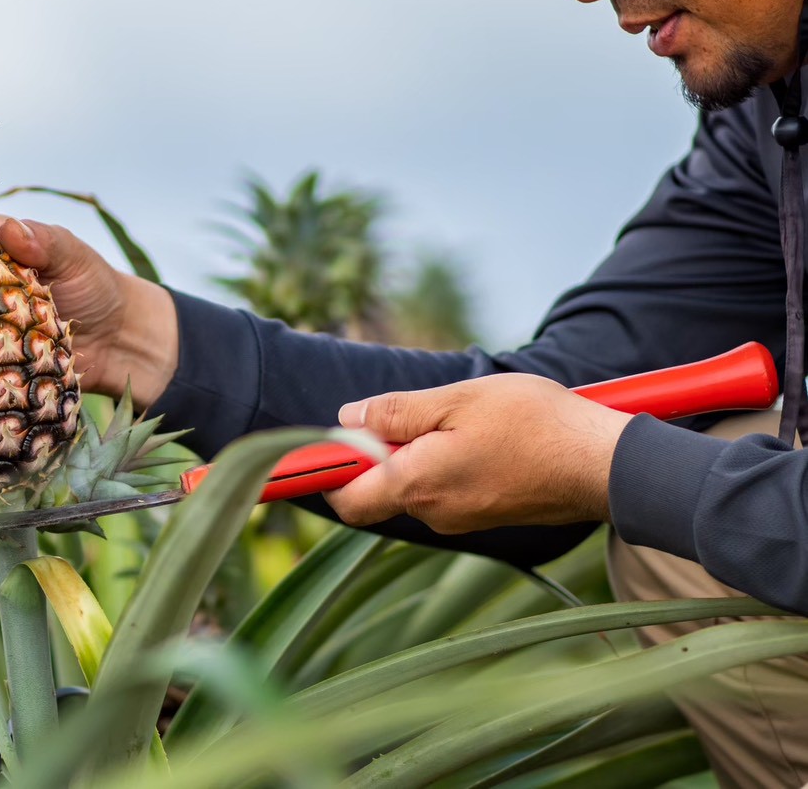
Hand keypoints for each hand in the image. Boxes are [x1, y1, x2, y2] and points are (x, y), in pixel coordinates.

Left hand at [323, 374, 632, 532]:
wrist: (605, 465)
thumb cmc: (534, 425)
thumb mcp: (455, 401)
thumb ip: (395, 413)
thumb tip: (344, 419)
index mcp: (416, 486)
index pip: (346, 498)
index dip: (324, 471)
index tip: (317, 446)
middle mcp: (433, 513)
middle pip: (378, 487)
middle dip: (378, 450)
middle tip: (411, 411)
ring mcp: (461, 520)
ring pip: (413, 484)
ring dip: (417, 452)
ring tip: (458, 417)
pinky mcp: (485, 516)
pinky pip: (445, 488)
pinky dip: (445, 462)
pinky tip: (479, 434)